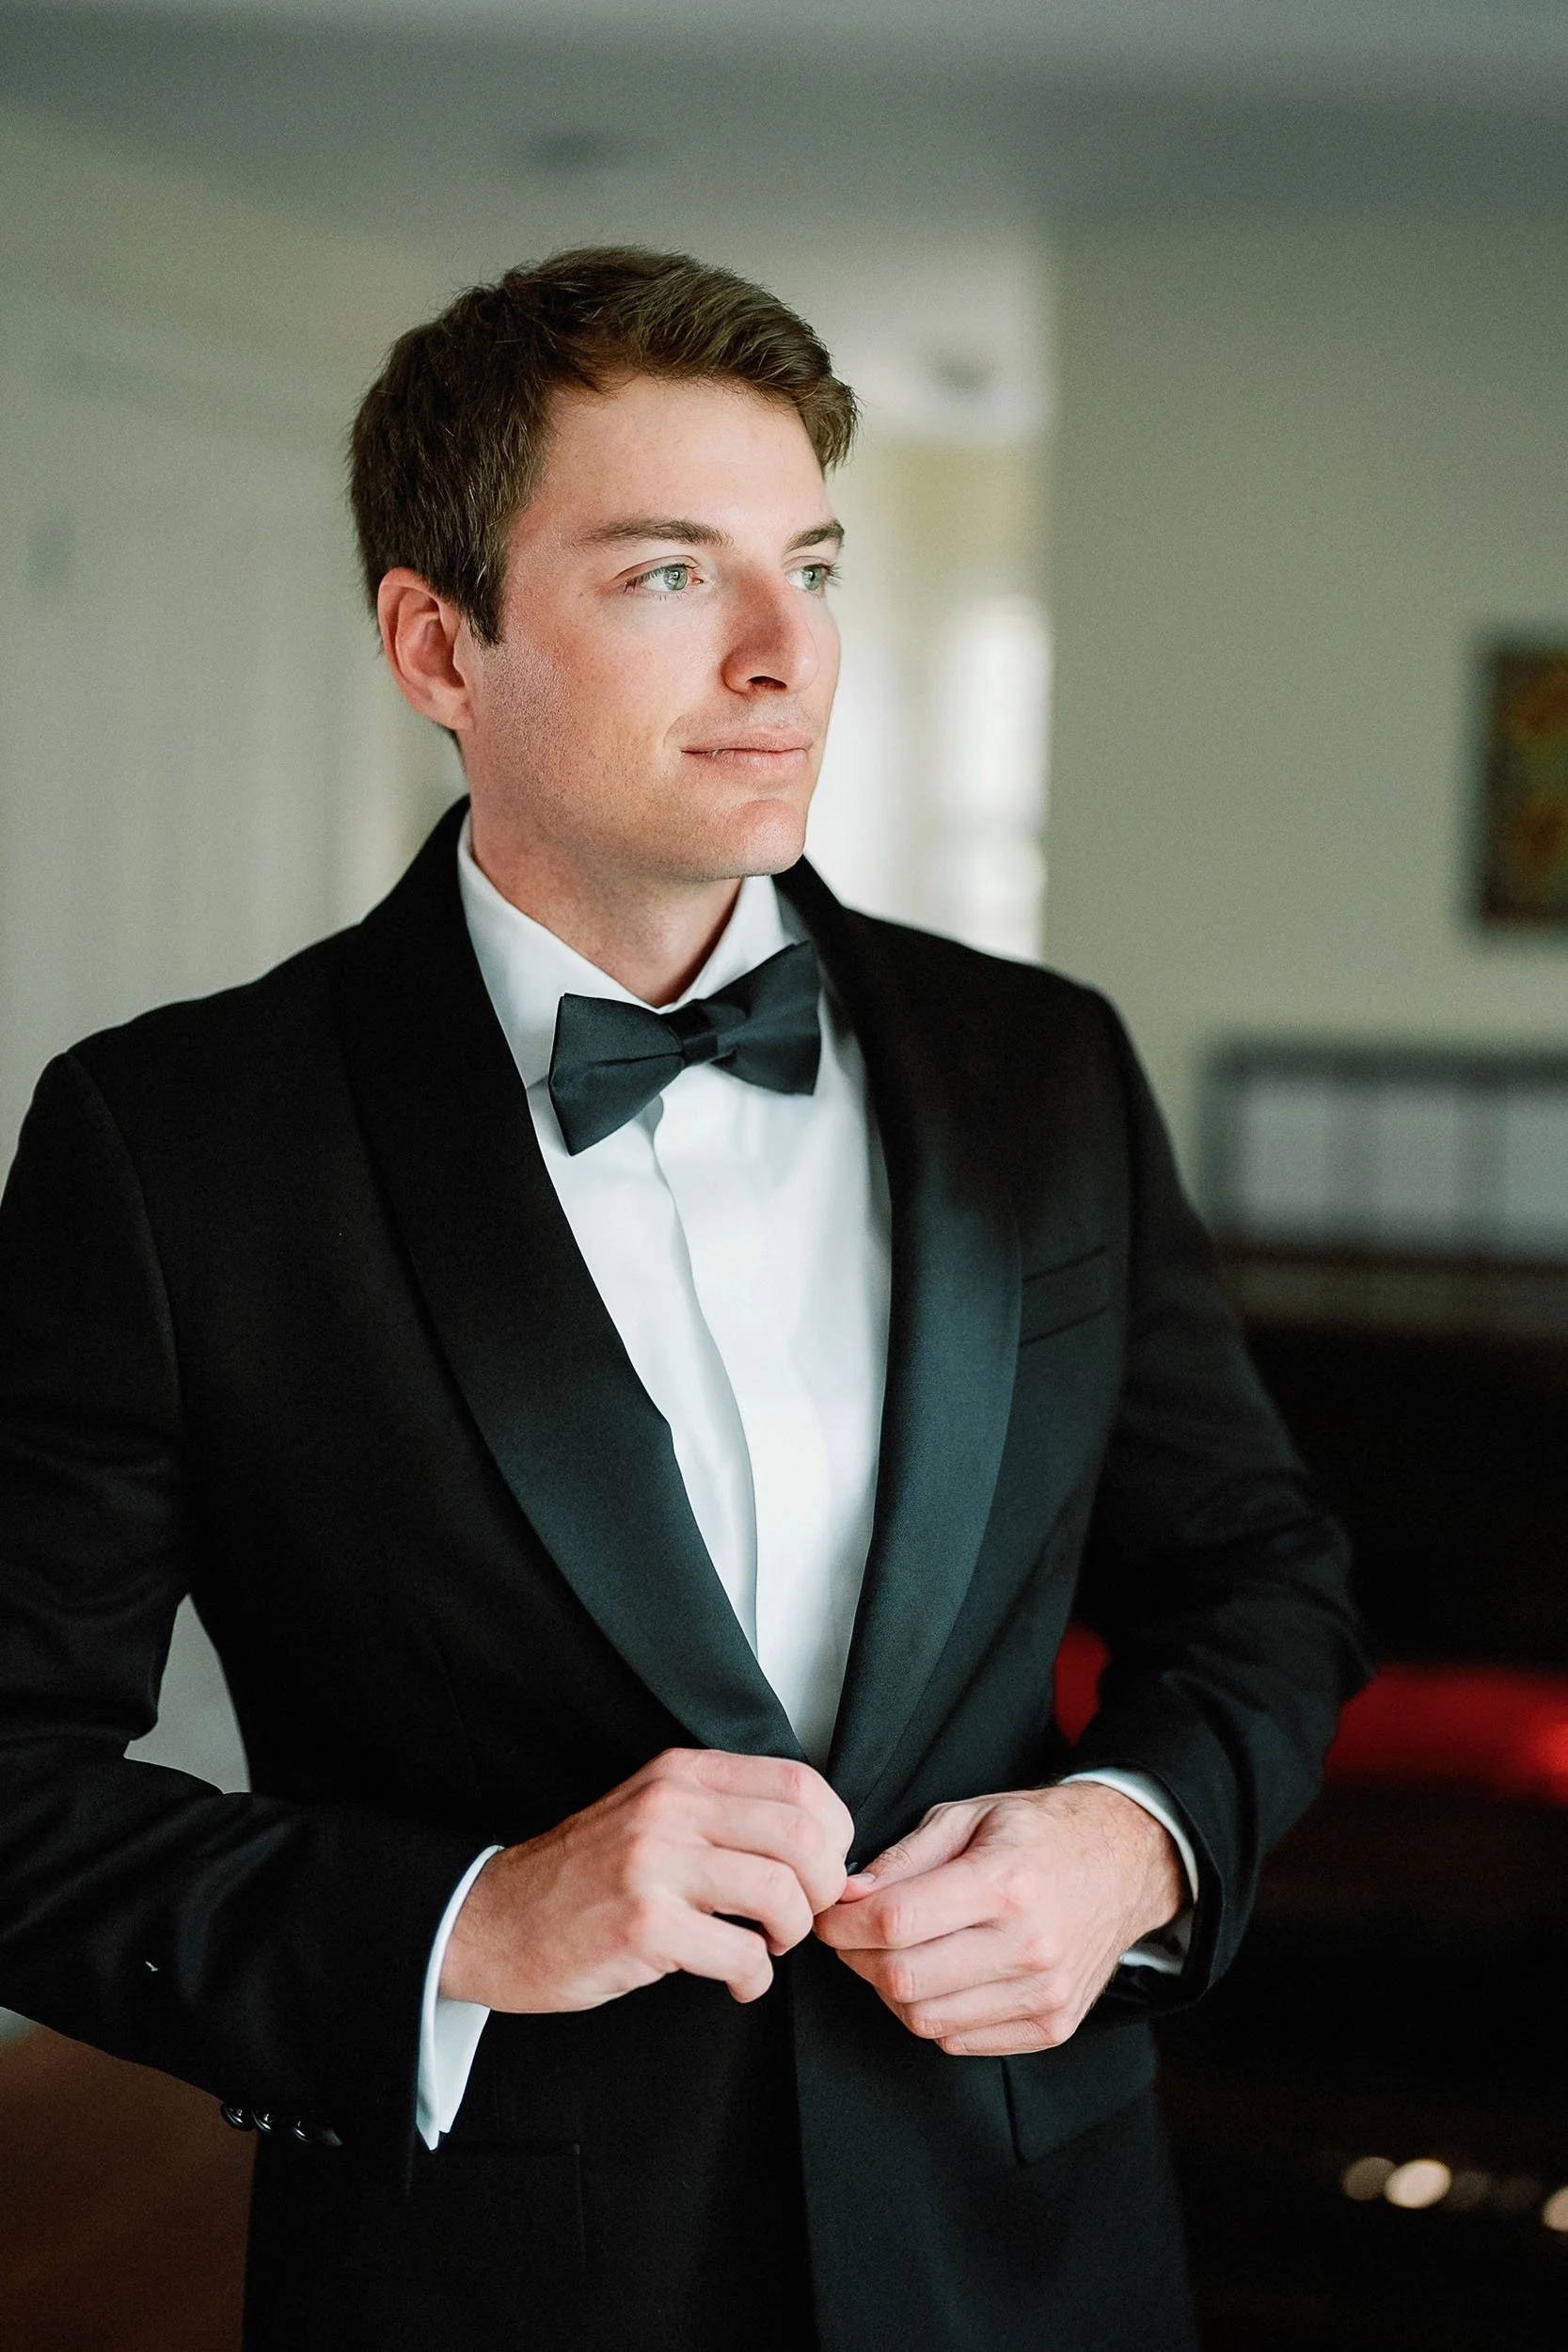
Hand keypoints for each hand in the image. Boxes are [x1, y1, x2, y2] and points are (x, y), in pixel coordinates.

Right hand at [439, 1747, 852, 2011]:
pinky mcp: (643, 1926)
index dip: (834, 1834)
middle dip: (823, 1888)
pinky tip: (737, 1981)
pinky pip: (741, 1955)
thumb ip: (722, 1811)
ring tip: (767, 1946)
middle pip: (804, 1836)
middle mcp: (670, 1807)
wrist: (493, 1920)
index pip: (800, 1784)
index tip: (821, 1869)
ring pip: (782, 1892)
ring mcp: (655, 1864)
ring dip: (792, 1934)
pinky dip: (755, 1980)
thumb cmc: (582, 1875)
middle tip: (802, 1915)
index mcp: (681, 1774)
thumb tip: (816, 1840)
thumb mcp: (651, 1813)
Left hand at [813, 1782, 1183, 2055]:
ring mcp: (1045, 1994)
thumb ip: (904, 1858)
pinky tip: (936, 1975)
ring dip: (890, 1990)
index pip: (896, 1922)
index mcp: (1007, 1883)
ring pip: (925, 2018)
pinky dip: (931, 2013)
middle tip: (851, 1934)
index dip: (843, 1924)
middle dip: (858, 1958)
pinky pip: (958, 2040)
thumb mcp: (969, 1815)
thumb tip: (846, 1895)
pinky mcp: (1051, 2027)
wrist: (1125, 1864)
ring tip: (893, 1952)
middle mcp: (1030, 1946)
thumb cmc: (1041, 1834)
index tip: (829, 1914)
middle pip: (904, 1978)